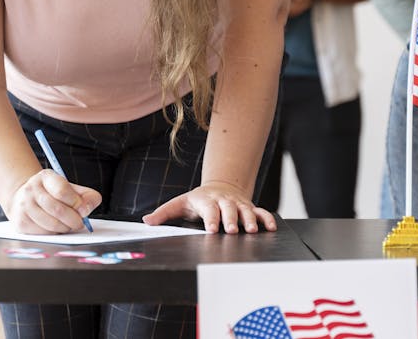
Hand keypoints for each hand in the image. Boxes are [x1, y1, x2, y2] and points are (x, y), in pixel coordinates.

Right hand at [6, 169, 101, 233]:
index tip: (83, 209)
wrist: (24, 198)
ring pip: (51, 225)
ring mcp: (24, 206)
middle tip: (80, 223)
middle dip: (74, 220)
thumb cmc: (52, 194)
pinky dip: (55, 234)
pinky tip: (56, 227)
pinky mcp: (21, 222)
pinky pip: (44, 234)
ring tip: (68, 225)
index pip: (62, 191)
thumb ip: (86, 196)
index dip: (77, 203)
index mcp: (46, 177)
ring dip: (65, 228)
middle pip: (58, 210)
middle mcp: (32, 189)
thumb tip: (87, 209)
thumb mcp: (70, 188)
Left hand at [142, 180, 276, 233]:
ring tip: (251, 230)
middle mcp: (223, 201)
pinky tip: (271, 227)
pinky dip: (267, 218)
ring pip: (246, 210)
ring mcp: (238, 204)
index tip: (212, 230)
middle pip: (228, 209)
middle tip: (233, 230)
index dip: (211, 219)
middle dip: (232, 219)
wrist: (219, 187)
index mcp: (205, 200)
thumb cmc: (197, 200)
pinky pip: (261, 212)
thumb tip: (146, 221)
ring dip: (250, 219)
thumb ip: (164, 213)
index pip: (209, 209)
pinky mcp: (250, 208)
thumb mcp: (179, 204)